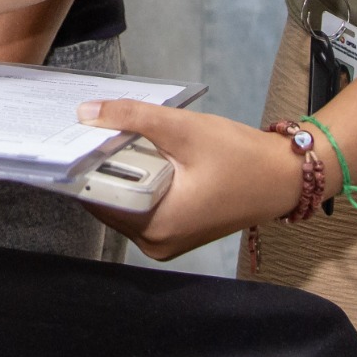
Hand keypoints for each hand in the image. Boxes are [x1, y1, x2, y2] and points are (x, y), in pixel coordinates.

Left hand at [72, 99, 291, 260]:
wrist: (283, 177)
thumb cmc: (239, 156)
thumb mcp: (184, 129)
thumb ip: (132, 117)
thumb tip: (84, 113)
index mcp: (156, 226)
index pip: (98, 197)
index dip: (84, 165)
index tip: (73, 136)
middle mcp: (154, 243)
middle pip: (108, 201)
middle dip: (102, 165)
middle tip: (93, 128)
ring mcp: (163, 241)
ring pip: (123, 202)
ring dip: (120, 171)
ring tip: (114, 136)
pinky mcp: (172, 233)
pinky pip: (139, 206)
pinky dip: (137, 181)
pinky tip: (138, 153)